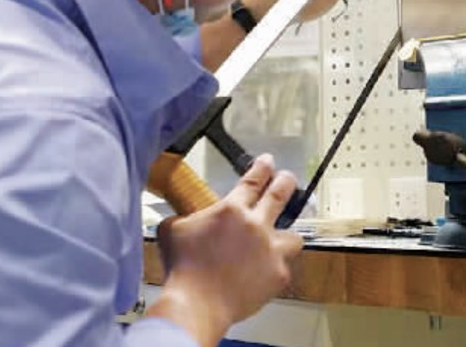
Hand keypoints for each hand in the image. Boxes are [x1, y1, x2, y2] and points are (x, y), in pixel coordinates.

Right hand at [148, 155, 303, 346]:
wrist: (196, 304)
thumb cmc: (182, 268)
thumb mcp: (172, 230)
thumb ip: (184, 217)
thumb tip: (185, 218)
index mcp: (231, 210)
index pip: (253, 180)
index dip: (263, 168)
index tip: (268, 161)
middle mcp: (256, 225)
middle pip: (280, 195)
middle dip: (286, 182)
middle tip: (287, 179)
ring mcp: (270, 250)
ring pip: (293, 235)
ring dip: (287, 235)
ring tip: (281, 239)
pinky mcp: (278, 274)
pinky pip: (283, 267)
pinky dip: (274, 270)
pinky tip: (264, 274)